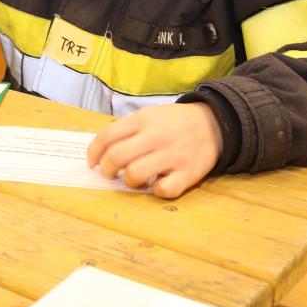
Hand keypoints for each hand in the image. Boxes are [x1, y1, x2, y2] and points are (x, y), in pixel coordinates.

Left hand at [87, 102, 221, 198]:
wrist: (214, 123)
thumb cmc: (174, 122)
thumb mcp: (149, 115)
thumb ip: (127, 130)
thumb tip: (100, 152)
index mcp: (143, 120)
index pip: (108, 136)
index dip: (93, 152)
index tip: (92, 163)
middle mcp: (156, 136)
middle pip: (117, 156)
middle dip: (107, 169)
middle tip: (110, 174)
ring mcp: (172, 155)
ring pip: (136, 174)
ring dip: (129, 182)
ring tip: (134, 179)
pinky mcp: (188, 173)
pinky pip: (163, 190)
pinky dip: (155, 191)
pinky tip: (156, 184)